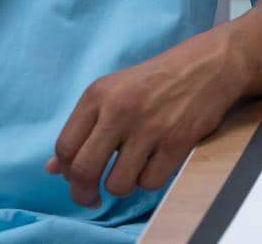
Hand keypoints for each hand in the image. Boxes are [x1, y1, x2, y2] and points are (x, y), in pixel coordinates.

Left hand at [47, 31, 247, 207]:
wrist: (209, 63)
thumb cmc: (159, 77)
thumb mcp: (114, 91)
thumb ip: (84, 128)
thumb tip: (52, 168)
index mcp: (98, 95)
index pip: (65, 147)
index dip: (67, 171)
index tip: (76, 178)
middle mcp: (119, 110)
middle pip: (84, 171)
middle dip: (84, 193)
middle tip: (92, 197)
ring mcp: (149, 127)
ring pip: (117, 184)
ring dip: (122, 186)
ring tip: (132, 170)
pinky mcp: (176, 141)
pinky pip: (150, 182)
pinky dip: (150, 180)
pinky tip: (155, 163)